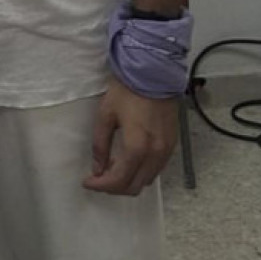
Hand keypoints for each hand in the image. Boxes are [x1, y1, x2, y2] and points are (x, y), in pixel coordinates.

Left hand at [82, 80, 177, 196]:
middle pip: (134, 186)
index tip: (88, 182)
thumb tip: (97, 168)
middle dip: (114, 187)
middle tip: (99, 176)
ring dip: (129, 180)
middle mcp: (155, 154)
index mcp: (137, 148)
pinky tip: (130, 160)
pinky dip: (142, 171)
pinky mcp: (173, 144)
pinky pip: (156, 169)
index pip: (119, 181)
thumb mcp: (106, 114)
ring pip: (147, 180)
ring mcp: (166, 151)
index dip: (101, 186)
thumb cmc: (127, 90)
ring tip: (113, 166)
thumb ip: (100, 145)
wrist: (154, 72)